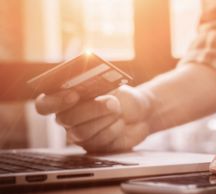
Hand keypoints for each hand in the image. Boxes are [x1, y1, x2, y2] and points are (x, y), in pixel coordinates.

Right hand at [35, 85, 153, 152]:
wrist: (141, 113)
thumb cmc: (123, 97)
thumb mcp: (112, 86)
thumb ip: (98, 86)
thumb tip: (88, 84)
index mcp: (66, 99)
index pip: (44, 104)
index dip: (54, 101)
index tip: (74, 95)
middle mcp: (68, 118)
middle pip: (65, 120)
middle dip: (91, 109)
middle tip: (112, 102)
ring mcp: (79, 135)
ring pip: (82, 133)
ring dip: (105, 119)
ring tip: (118, 111)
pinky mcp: (93, 147)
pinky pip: (97, 142)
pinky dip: (113, 130)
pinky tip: (120, 123)